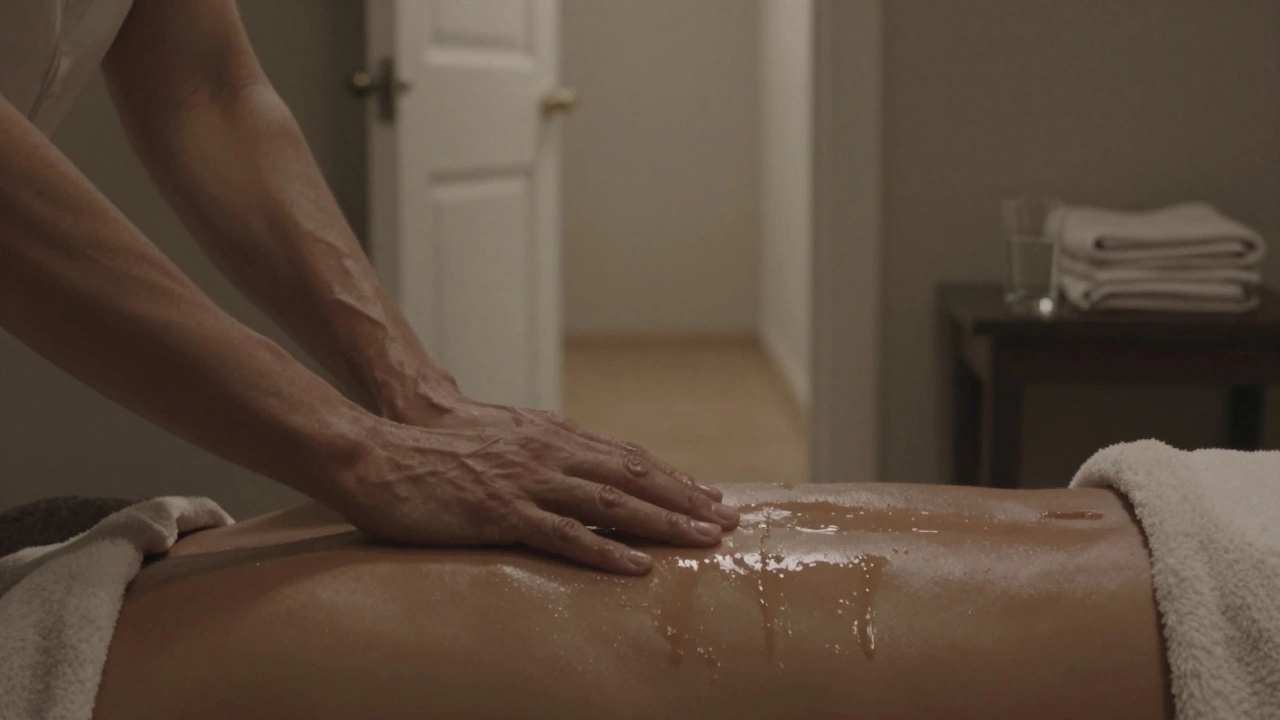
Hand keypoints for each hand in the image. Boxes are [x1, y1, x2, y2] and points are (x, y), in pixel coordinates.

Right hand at [334, 400, 738, 574]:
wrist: (381, 452)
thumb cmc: (437, 449)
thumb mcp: (502, 440)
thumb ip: (541, 452)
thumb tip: (576, 469)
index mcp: (551, 436)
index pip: (626, 457)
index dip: (671, 479)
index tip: (707, 497)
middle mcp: (549, 453)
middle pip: (633, 476)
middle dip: (685, 499)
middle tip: (727, 520)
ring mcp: (527, 482)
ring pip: (611, 502)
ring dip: (662, 522)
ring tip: (702, 540)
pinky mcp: (501, 512)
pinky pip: (563, 534)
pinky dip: (604, 550)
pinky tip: (636, 566)